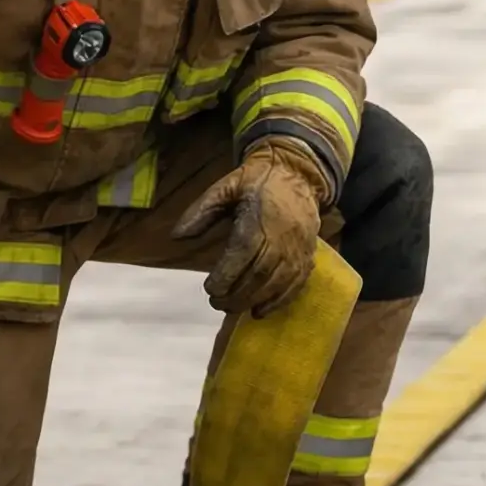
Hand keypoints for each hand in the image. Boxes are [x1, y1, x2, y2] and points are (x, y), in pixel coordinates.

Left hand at [169, 140, 329, 316]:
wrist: (296, 174)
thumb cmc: (256, 181)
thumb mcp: (225, 187)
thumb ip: (200, 211)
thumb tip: (176, 236)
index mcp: (259, 215)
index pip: (243, 250)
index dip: (227, 274)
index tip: (209, 287)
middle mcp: (283, 234)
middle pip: (260, 272)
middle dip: (237, 293)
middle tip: (216, 303)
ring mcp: (299, 247)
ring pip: (278, 282)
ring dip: (253, 300)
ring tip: (232, 308)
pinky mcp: (309, 256)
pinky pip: (296, 285)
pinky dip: (278, 302)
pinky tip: (259, 311)